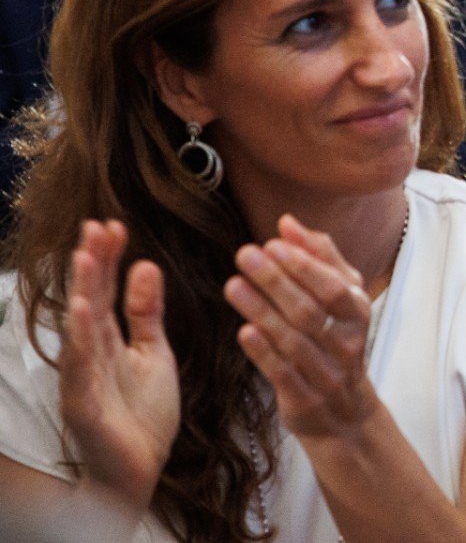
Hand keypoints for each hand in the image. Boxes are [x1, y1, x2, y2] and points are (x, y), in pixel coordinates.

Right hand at [58, 220, 178, 512]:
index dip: (107, 259)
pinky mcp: (83, 404)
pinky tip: (83, 310)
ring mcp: (83, 378)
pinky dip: (81, 338)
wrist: (140, 470)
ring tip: (84, 256)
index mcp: (108, 341)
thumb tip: (145, 265)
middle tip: (96, 226)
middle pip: (90, 301)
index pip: (105, 291)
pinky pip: (80, 367)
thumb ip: (146, 312)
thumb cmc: (144, 414)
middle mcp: (90, 355)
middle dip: (92, 264)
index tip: (113, 225)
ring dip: (82, 291)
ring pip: (80, 328)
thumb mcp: (154, 353)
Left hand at [225, 216, 381, 442]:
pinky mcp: (305, 398)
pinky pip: (283, 373)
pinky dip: (263, 353)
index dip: (304, 265)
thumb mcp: (340, 297)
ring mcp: (327, 373)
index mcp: (358, 313)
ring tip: (232, 285)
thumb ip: (319, 257)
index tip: (273, 244)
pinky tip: (243, 331)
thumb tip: (288, 223)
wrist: (344, 412)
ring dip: (262, 310)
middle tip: (244, 255)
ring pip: (293, 340)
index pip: (333, 286)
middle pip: (310, 309)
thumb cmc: (337, 341)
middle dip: (276, 280)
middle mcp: (346, 343)